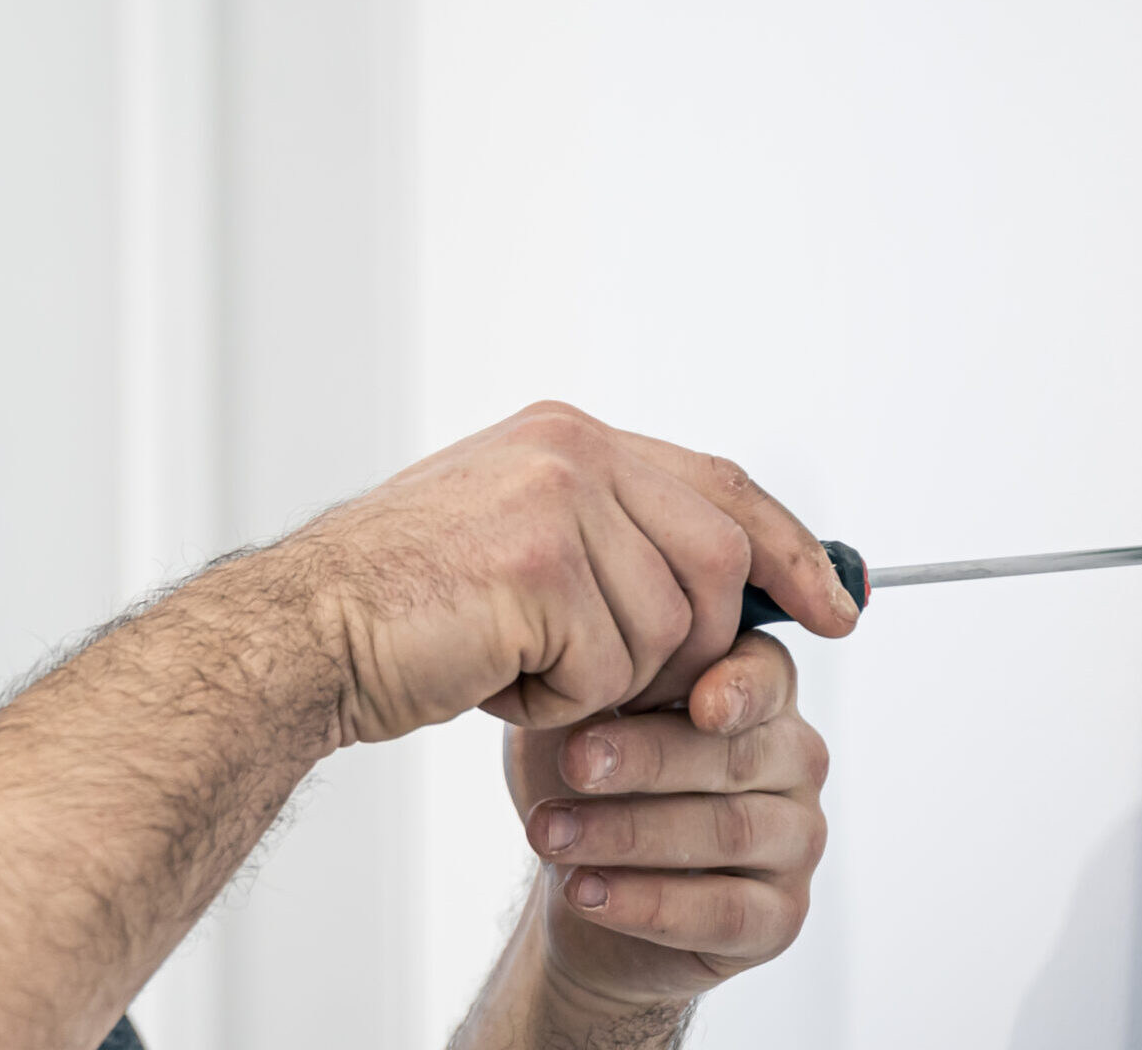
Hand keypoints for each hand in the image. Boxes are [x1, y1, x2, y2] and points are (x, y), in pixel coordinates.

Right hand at [220, 401, 856, 746]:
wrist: (304, 636)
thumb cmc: (401, 609)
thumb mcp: (520, 542)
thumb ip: (614, 536)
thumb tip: (734, 586)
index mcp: (567, 435)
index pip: (721, 483)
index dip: (792, 549)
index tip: (838, 610)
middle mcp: (568, 451)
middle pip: (716, 560)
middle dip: (694, 646)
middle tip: (622, 683)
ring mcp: (554, 504)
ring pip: (667, 628)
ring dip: (607, 680)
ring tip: (522, 668)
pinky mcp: (538, 570)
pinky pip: (610, 670)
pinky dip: (560, 705)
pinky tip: (493, 680)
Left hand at [504, 631, 829, 1009]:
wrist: (578, 885)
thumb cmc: (585, 780)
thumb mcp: (574, 714)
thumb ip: (592, 673)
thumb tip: (580, 643)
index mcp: (757, 694)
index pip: (767, 673)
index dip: (737, 685)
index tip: (694, 701)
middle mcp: (794, 761)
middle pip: (735, 754)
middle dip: (647, 758)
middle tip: (574, 762)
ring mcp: (796, 841)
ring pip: (729, 831)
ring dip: (631, 834)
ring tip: (551, 835)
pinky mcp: (779, 919)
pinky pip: (726, 911)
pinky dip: (648, 903)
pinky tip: (585, 891)